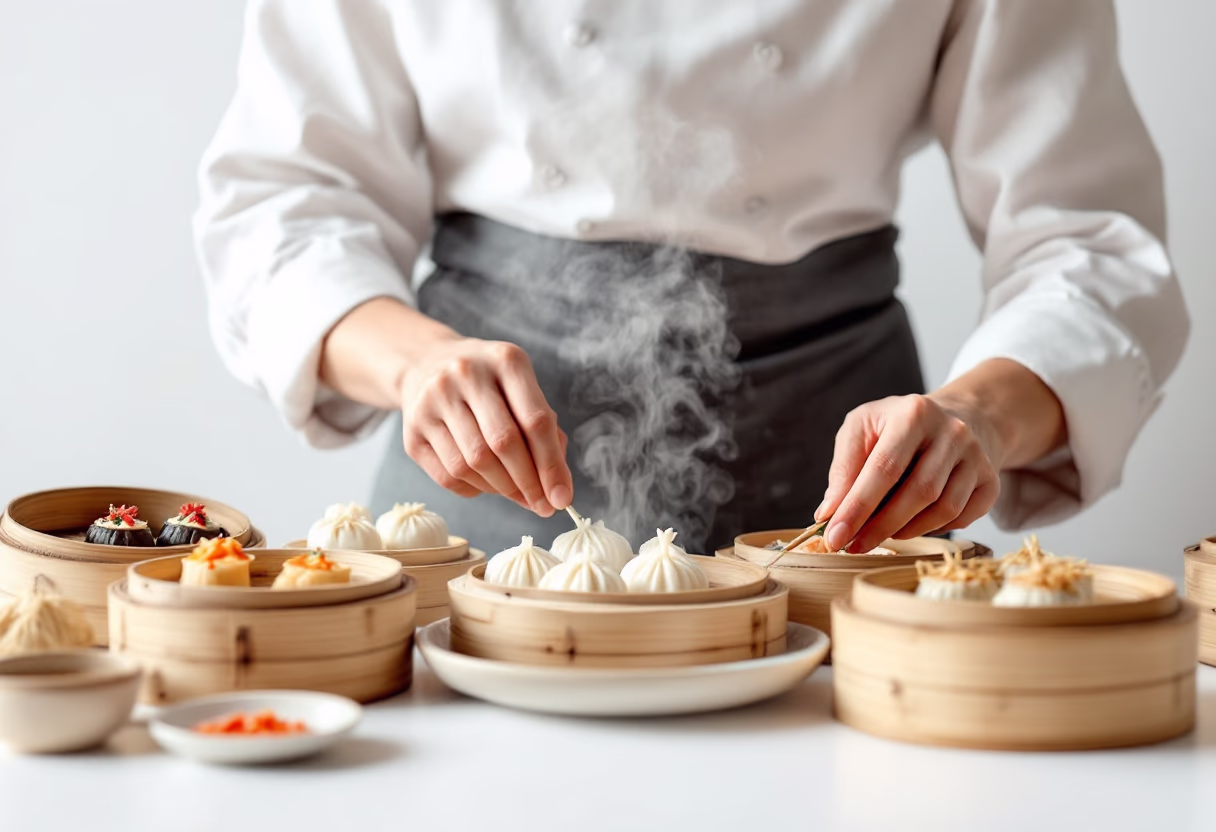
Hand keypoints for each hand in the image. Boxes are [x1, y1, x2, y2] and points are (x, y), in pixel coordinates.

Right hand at [400, 336, 572, 515]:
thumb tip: (555, 489)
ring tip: (516, 492)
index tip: (562, 498)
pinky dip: (475, 489)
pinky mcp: (411, 431)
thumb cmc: (490, 384)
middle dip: (528, 483)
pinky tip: (487, 484)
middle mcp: (465, 374)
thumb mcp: (522, 389)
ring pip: (473, 463)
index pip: (534, 421)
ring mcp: (432, 401)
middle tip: (542, 506)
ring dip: (502, 489)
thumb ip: (546, 431)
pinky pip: (448, 475)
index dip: (552, 465)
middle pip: (503, 443)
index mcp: (505, 360)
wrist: (427, 364)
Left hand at [815, 393, 1001, 552]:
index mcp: (913, 413)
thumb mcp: (862, 429)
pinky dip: (933, 529)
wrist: (954, 418)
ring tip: (880, 534)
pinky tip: (913, 525)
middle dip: (880, 526)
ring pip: (943, 509)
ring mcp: (977, 457)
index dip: (857, 506)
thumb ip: (844, 468)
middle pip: (918, 492)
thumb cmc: (897, 427)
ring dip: (906, 530)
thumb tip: (829, 514)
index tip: (835, 536)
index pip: (884, 468)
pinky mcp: (991, 480)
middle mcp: (952, 432)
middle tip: (853, 546)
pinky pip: (962, 517)